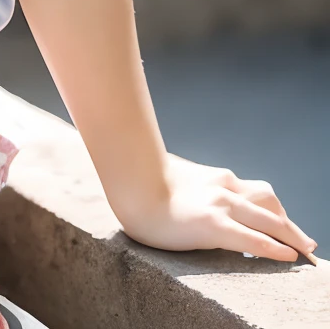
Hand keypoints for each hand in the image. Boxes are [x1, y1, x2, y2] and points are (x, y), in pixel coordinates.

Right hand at [112, 153, 317, 262]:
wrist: (130, 181)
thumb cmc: (144, 182)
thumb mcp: (177, 179)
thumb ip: (192, 186)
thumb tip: (188, 195)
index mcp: (217, 179)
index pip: (256, 192)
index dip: (275, 210)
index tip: (285, 224)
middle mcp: (225, 187)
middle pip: (270, 202)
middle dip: (291, 225)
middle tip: (307, 244)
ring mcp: (221, 204)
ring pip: (269, 217)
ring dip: (291, 235)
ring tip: (304, 252)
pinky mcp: (213, 224)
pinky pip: (252, 237)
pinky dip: (273, 247)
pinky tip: (287, 258)